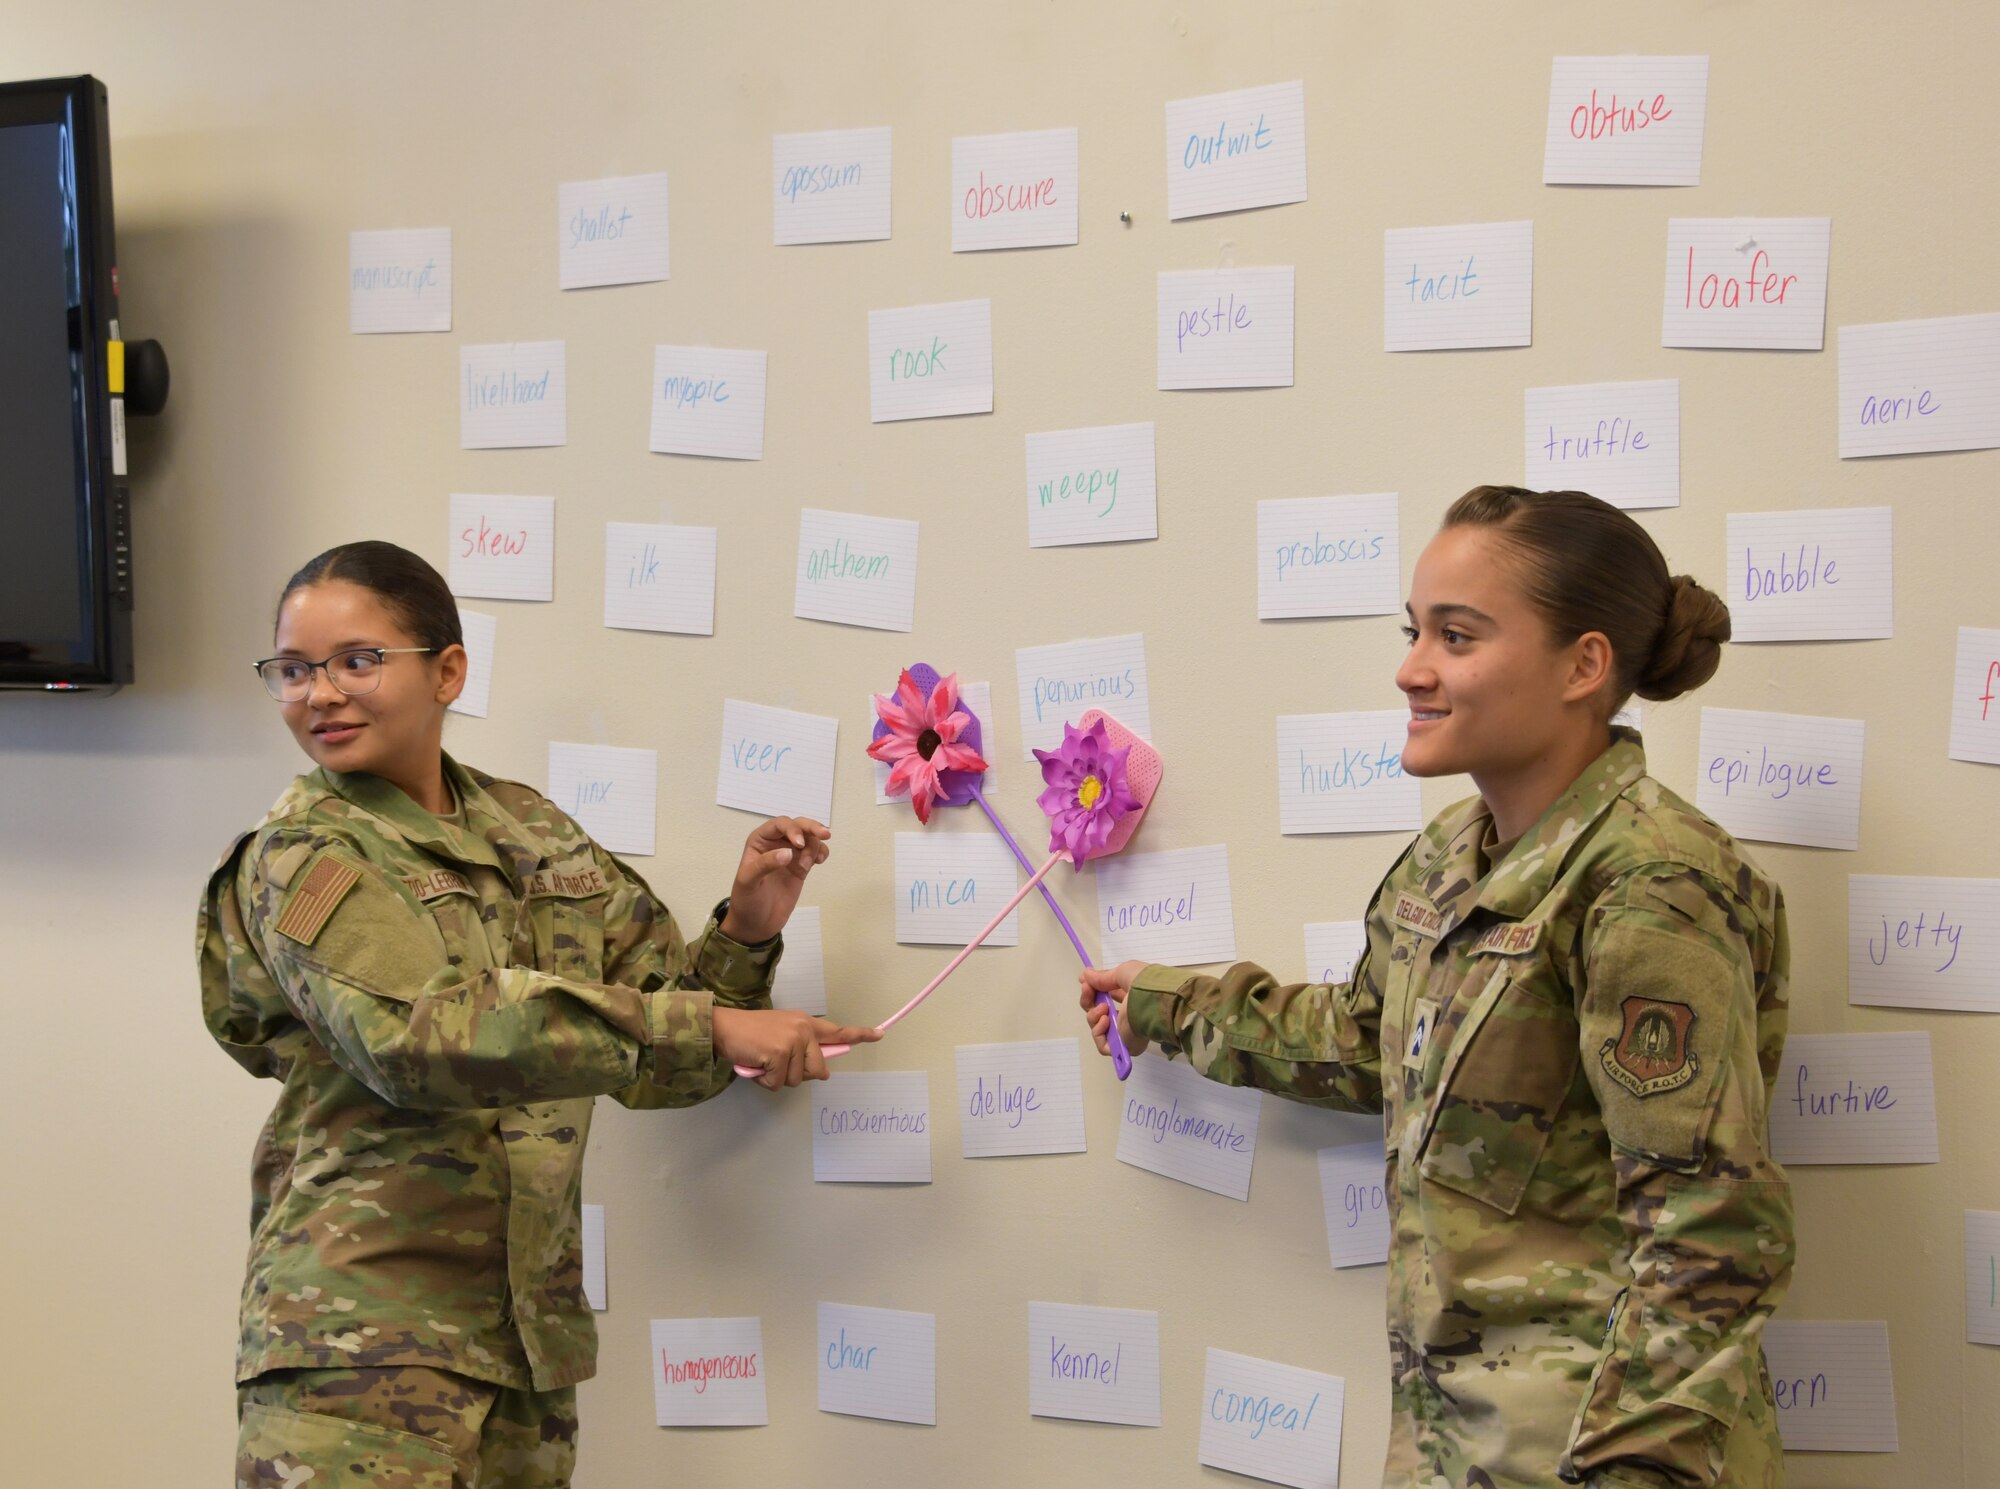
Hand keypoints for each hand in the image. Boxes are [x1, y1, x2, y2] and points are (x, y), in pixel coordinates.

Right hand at [713, 1008, 880, 1089]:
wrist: (723, 1027)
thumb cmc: (750, 1033)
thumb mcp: (781, 1032)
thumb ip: (801, 1047)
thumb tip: (821, 1072)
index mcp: (805, 1023)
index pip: (837, 1030)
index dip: (859, 1035)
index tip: (879, 1035)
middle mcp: (803, 1030)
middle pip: (817, 1070)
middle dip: (797, 1074)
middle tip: (775, 1062)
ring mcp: (792, 1041)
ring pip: (796, 1080)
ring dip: (777, 1078)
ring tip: (763, 1061)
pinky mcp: (779, 1054)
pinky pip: (779, 1083)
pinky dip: (765, 1081)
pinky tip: (757, 1066)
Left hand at [721, 817, 830, 943]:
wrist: (756, 925)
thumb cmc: (747, 901)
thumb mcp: (748, 882)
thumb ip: (765, 865)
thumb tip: (789, 853)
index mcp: (759, 841)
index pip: (779, 825)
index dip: (792, 829)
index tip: (800, 844)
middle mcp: (775, 843)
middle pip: (798, 826)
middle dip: (811, 828)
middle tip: (826, 835)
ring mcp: (790, 855)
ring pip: (809, 839)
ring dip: (814, 847)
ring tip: (808, 866)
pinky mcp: (801, 868)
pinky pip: (815, 853)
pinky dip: (821, 853)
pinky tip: (820, 861)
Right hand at [1078, 961, 1149, 1059]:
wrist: (1153, 1001)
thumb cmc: (1143, 984)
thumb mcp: (1122, 973)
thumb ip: (1102, 977)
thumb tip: (1084, 975)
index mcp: (1130, 998)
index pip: (1107, 997)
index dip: (1093, 990)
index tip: (1084, 982)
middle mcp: (1127, 1015)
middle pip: (1098, 1012)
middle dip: (1089, 1000)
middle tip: (1087, 990)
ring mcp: (1124, 1032)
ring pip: (1097, 1027)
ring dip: (1094, 1014)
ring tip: (1104, 1008)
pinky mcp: (1123, 1046)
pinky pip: (1102, 1044)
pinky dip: (1098, 1031)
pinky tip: (1105, 1020)